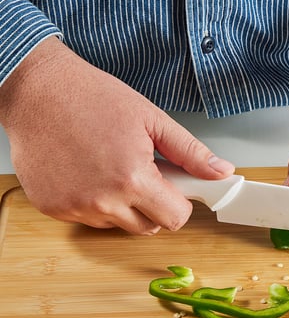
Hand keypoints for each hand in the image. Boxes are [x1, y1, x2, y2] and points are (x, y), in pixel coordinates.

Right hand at [0, 37, 234, 233]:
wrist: (37, 90)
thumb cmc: (92, 97)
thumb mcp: (151, 119)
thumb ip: (190, 152)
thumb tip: (221, 171)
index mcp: (132, 179)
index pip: (175, 218)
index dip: (180, 202)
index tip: (175, 187)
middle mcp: (102, 201)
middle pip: (149, 227)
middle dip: (155, 205)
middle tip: (145, 173)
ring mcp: (74, 207)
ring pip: (118, 224)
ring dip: (124, 205)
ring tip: (114, 167)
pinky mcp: (53, 207)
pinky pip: (88, 218)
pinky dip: (95, 202)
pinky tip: (89, 172)